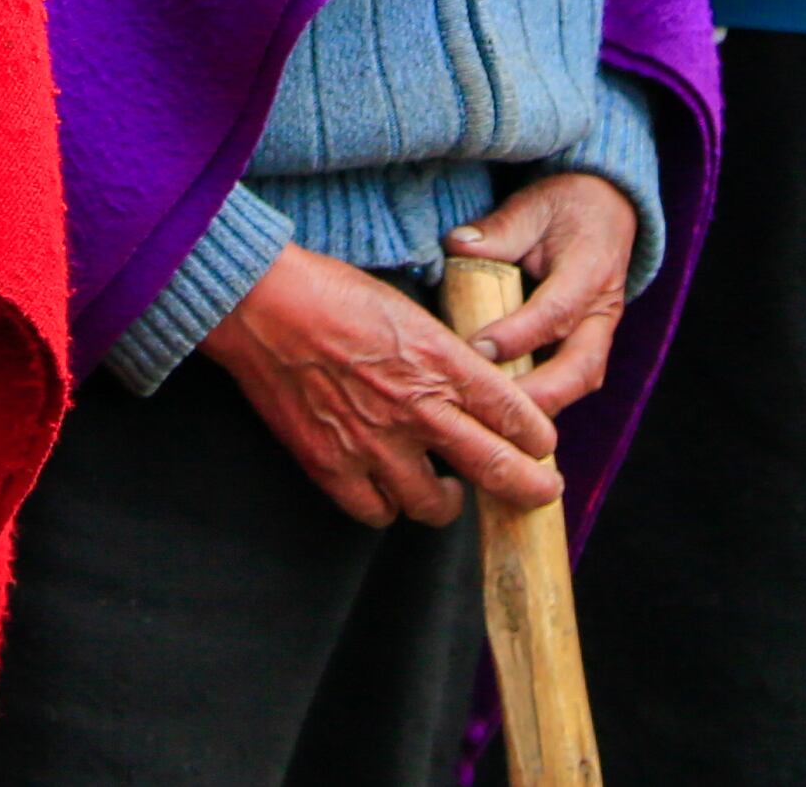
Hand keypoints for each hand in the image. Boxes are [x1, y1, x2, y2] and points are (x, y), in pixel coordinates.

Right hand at [200, 247, 562, 529]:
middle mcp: (416, 408)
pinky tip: (389, 488)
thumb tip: (475, 383)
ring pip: (435, 506)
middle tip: (539, 492)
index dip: (539, 439)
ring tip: (446, 491)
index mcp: (441, 361)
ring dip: (448, 502)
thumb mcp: (409, 309)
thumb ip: (445, 356)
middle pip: (495, 469)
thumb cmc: (333, 293)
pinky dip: (388, 506)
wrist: (263, 303)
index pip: (516, 416)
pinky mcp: (331, 464)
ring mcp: (374, 443)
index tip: (543, 447)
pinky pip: (376, 512)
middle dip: (529, 488)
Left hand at [442, 172, 636, 415]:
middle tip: (492, 410)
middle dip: (538, 396)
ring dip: (540, 406)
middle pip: (581, 370)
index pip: (556, 312)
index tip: (476, 346)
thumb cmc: (566, 208)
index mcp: (590, 271)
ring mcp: (598, 337)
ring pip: (578, 385)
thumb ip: (499, 229)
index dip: (517, 334)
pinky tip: (503, 413)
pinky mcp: (587, 350)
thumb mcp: (533, 205)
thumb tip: (458, 245)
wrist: (607, 210)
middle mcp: (602, 313)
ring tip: (494, 421)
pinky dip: (540, 402)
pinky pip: (568, 385)